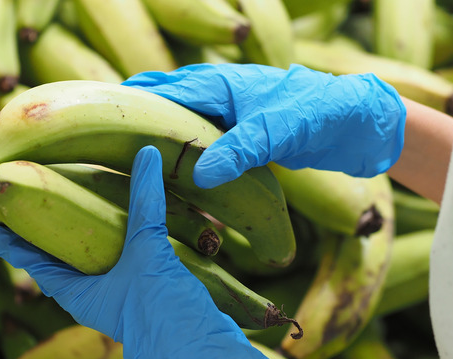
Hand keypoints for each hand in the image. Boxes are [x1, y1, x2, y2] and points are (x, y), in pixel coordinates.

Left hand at [0, 146, 283, 358]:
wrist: (203, 353)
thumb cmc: (164, 314)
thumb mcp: (149, 254)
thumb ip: (144, 204)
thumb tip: (143, 155)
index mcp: (75, 291)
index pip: (25, 256)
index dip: (1, 234)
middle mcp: (89, 291)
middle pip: (51, 252)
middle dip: (35, 224)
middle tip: (15, 190)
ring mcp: (115, 289)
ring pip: (84, 252)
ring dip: (72, 226)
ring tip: (59, 193)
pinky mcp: (140, 286)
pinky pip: (114, 252)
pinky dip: (109, 230)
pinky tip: (115, 211)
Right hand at [122, 63, 406, 188]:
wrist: (357, 122)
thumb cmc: (319, 113)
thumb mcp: (278, 132)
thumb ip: (239, 150)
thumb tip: (199, 178)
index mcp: (219, 85)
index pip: (162, 93)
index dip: (129, 105)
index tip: (95, 120)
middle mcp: (217, 97)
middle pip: (163, 105)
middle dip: (135, 119)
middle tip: (101, 142)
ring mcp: (227, 117)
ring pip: (179, 125)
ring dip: (157, 139)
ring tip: (126, 160)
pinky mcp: (238, 137)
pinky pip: (199, 144)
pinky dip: (182, 156)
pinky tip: (172, 176)